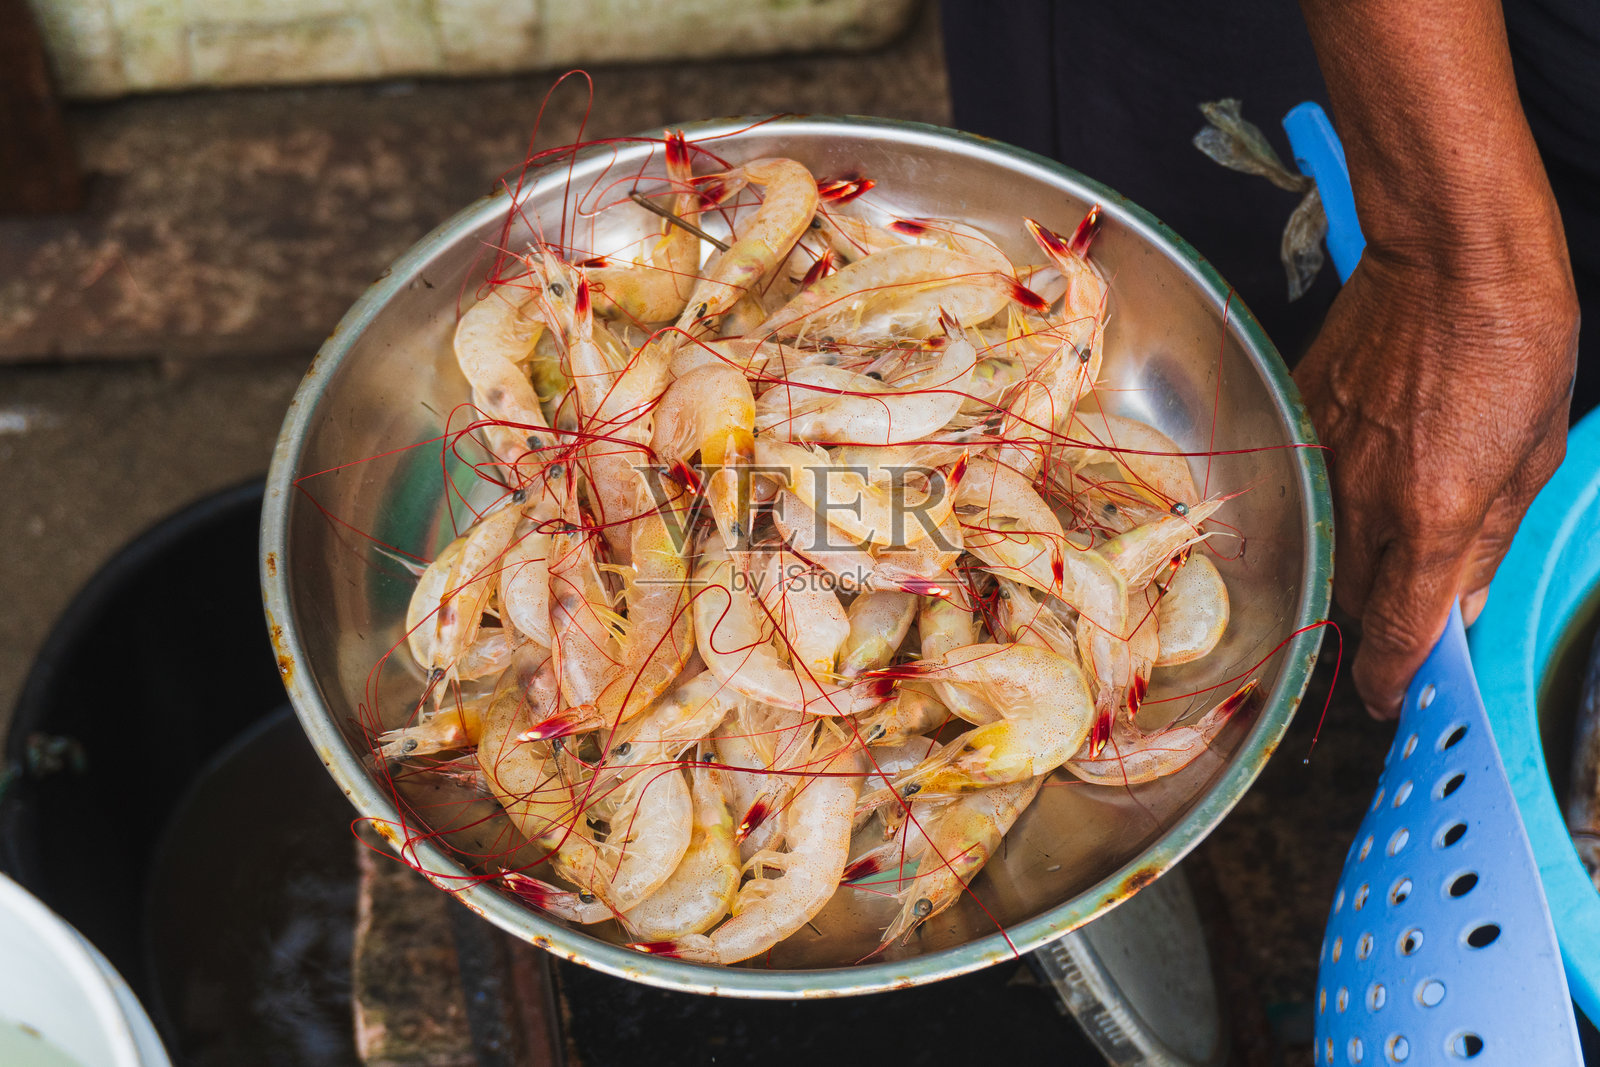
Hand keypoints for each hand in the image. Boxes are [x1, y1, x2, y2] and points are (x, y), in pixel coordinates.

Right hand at [1294, 244, 1577, 717]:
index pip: (1397, 630)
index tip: (1395, 697)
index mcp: (1434, 514)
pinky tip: (1358, 489)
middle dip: (1376, 625)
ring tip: (1386, 549)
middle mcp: (1364, 498)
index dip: (1393, 678)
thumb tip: (1461, 603)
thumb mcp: (1532, 456)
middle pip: (1351, 601)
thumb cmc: (1512, 342)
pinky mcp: (1298, 425)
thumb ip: (1489, 542)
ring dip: (1350, 570)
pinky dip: (1326, 510)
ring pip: (1321, 552)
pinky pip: (1303, 495)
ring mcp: (1322, 462)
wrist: (1450, 254)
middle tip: (1403, 621)